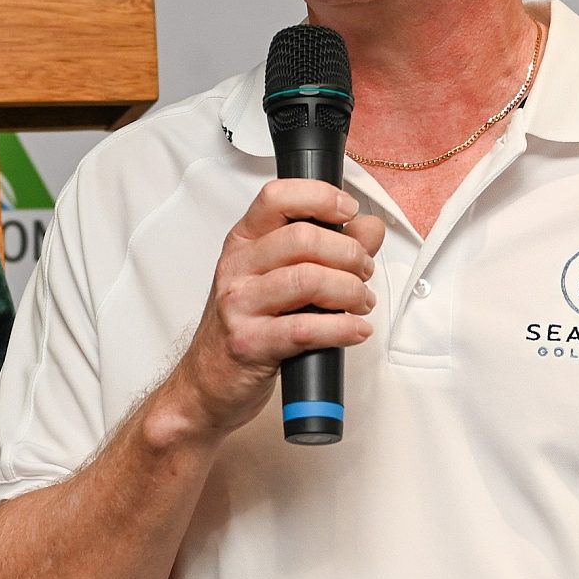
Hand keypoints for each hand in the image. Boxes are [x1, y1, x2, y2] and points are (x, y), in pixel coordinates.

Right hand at [163, 179, 384, 436]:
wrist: (208, 381)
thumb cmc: (248, 324)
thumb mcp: (281, 275)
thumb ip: (331, 246)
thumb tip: (370, 226)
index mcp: (244, 241)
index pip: (277, 197)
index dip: (320, 197)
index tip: (349, 211)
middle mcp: (238, 267)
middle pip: (303, 238)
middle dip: (349, 253)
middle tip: (363, 271)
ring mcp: (240, 305)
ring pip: (308, 280)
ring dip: (350, 290)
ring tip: (360, 302)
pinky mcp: (250, 343)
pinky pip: (305, 329)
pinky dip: (342, 328)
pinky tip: (355, 330)